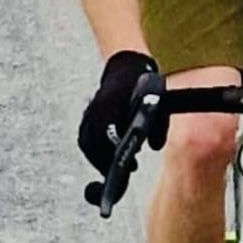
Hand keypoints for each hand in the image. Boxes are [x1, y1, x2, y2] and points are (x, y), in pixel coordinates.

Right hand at [78, 51, 160, 175]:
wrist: (127, 68)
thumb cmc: (143, 86)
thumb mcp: (156, 100)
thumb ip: (158, 123)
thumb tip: (155, 145)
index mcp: (112, 101)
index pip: (106, 129)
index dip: (111, 148)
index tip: (122, 162)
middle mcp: (96, 107)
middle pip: (92, 141)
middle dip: (103, 160)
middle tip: (118, 174)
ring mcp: (89, 112)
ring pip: (86, 142)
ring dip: (97, 159)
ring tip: (112, 170)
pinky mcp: (87, 118)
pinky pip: (84, 139)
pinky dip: (93, 152)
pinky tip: (105, 159)